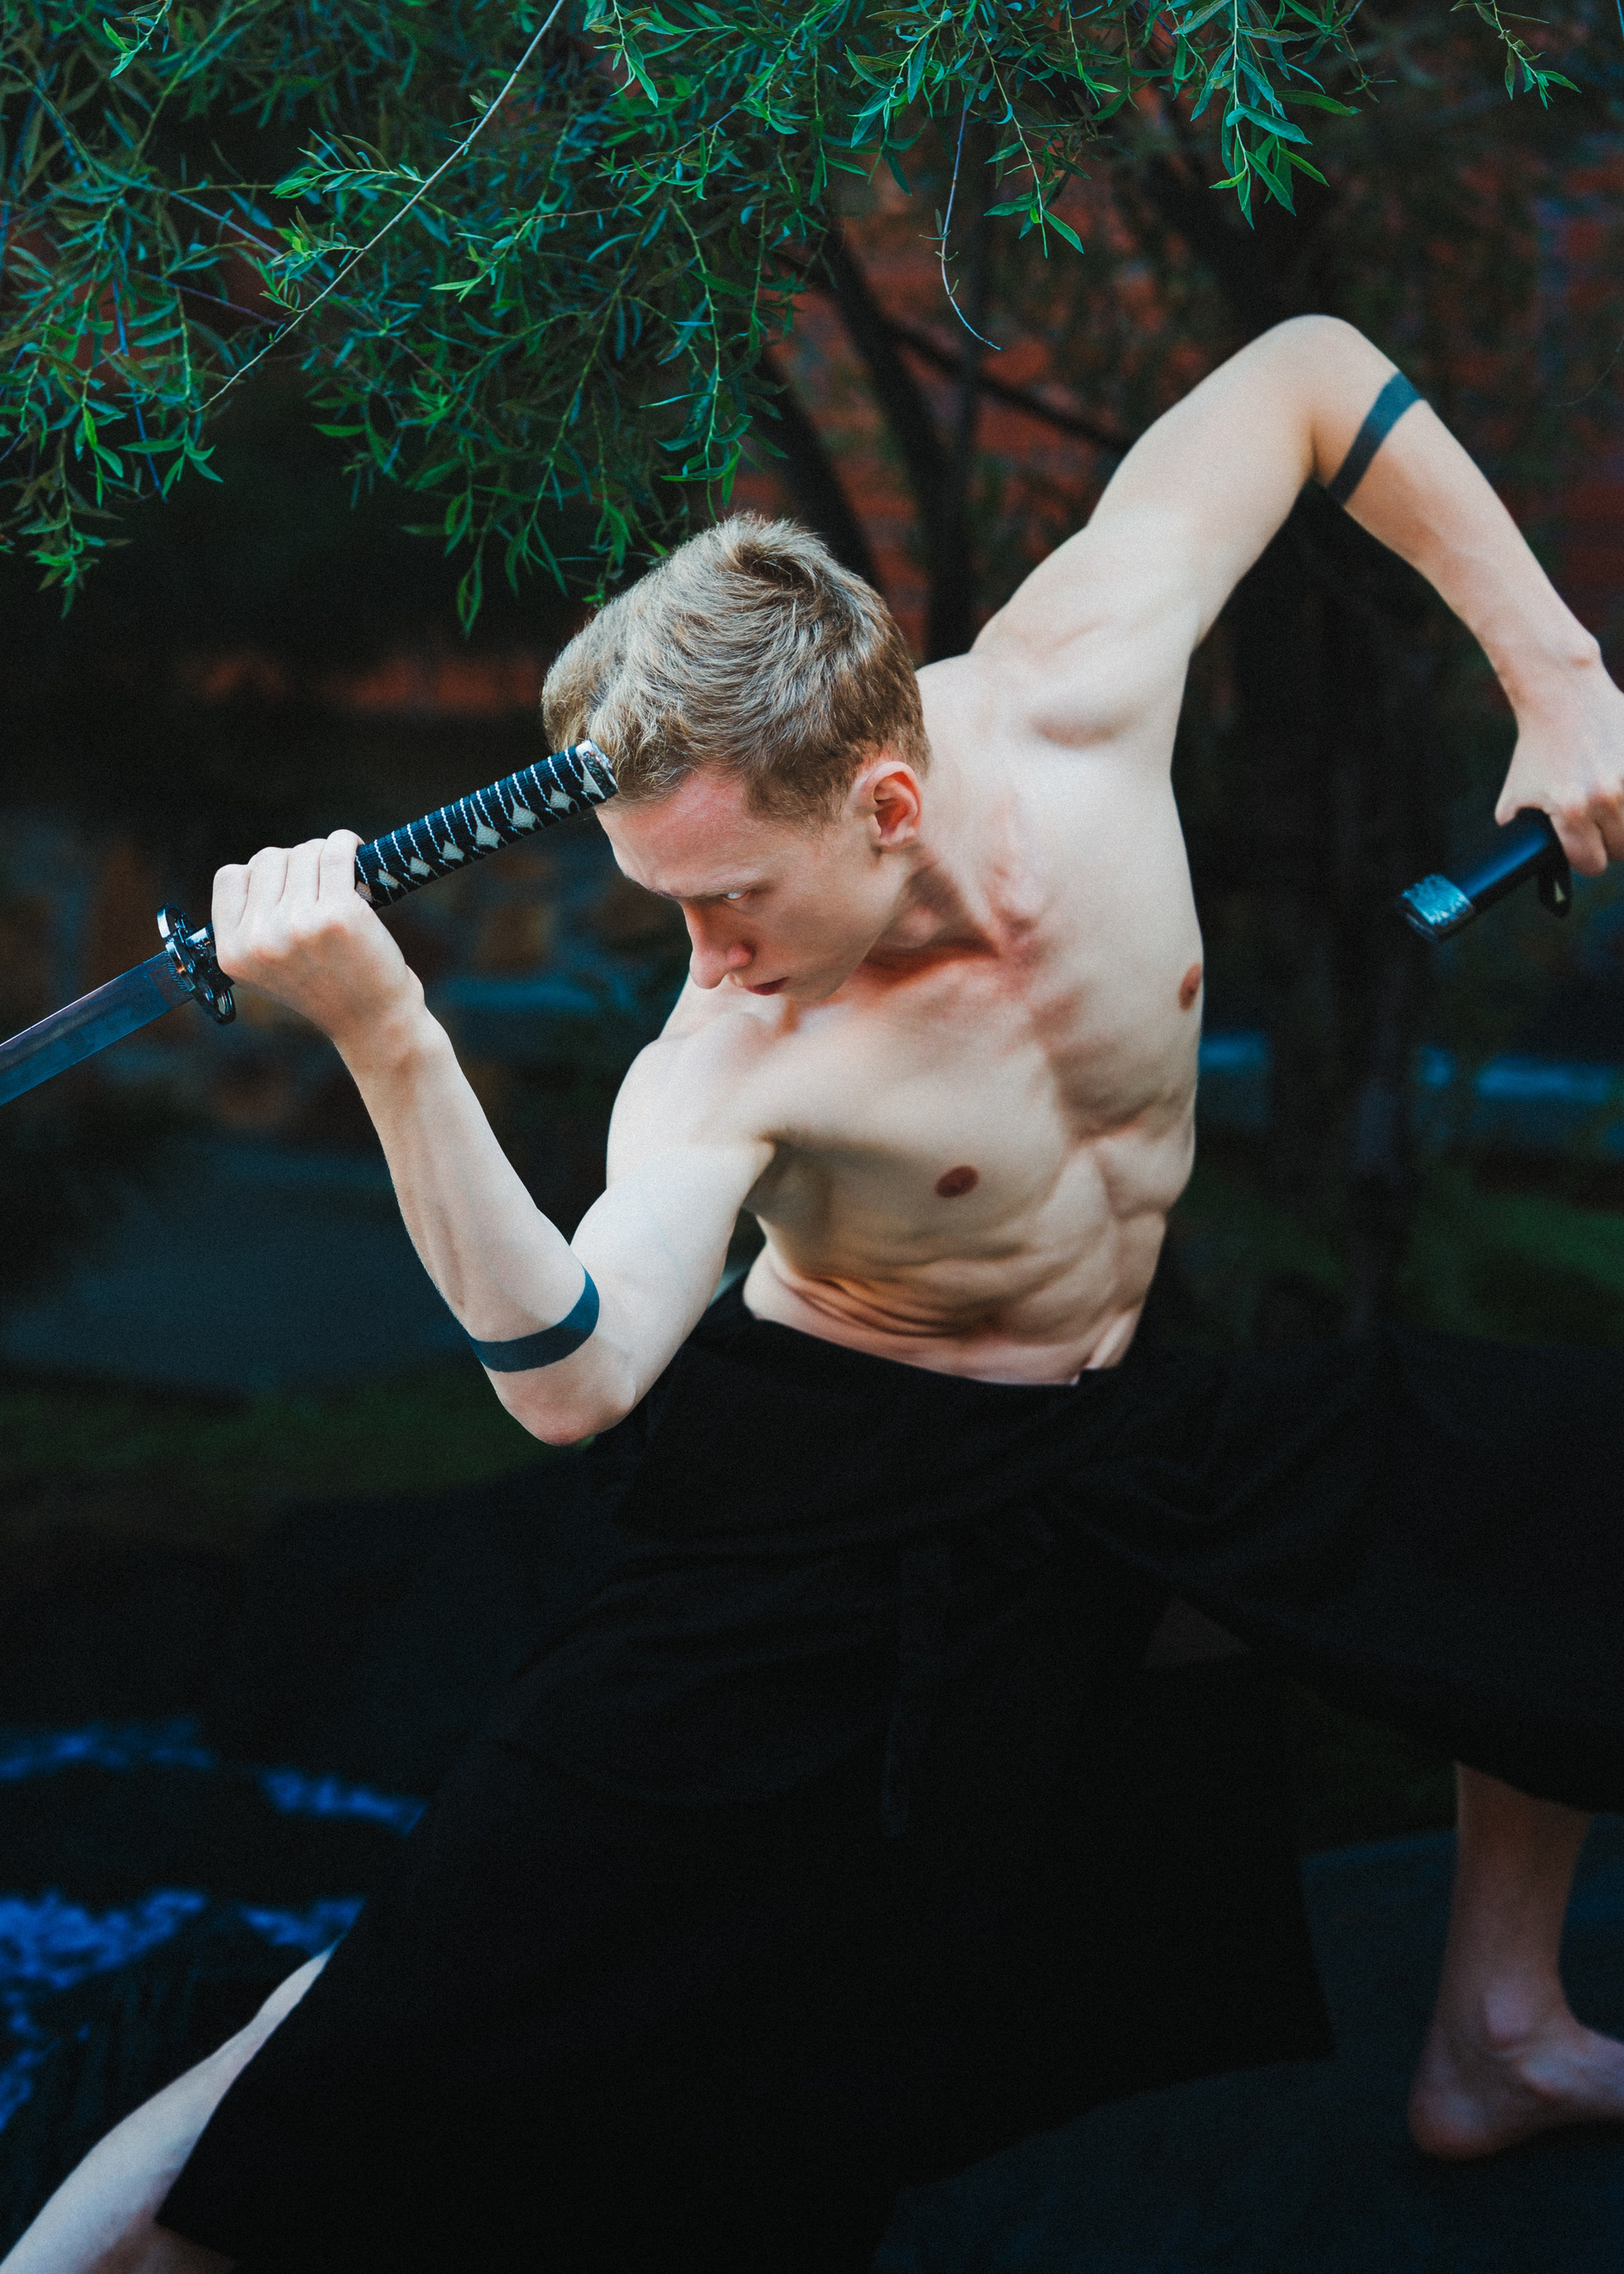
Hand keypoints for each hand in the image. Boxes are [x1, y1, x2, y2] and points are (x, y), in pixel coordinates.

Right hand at [211, 831, 422, 1055]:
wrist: (373, 1021)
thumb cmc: (327, 986)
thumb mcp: (269, 966)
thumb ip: (253, 923)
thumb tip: (264, 865)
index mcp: (233, 953)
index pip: (230, 878)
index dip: (261, 875)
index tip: (289, 887)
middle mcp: (259, 940)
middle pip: (268, 860)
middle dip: (298, 865)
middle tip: (324, 886)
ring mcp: (297, 926)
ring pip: (303, 853)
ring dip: (325, 856)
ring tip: (344, 881)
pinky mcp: (338, 915)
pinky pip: (335, 852)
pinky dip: (346, 843)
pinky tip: (356, 850)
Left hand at [1495, 653, 1623, 876]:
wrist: (1564, 695)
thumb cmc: (1538, 748)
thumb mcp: (1515, 798)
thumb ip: (1524, 835)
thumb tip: (1533, 864)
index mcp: (1571, 810)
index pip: (1592, 864)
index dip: (1586, 859)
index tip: (1584, 848)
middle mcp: (1606, 796)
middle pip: (1621, 850)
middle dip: (1608, 841)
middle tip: (1598, 823)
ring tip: (1609, 800)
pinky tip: (1618, 778)